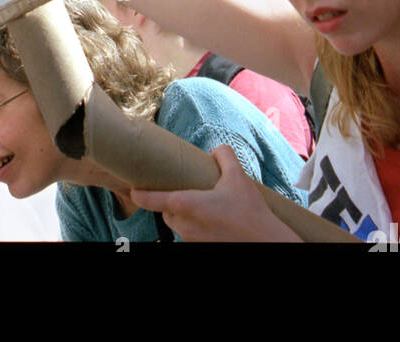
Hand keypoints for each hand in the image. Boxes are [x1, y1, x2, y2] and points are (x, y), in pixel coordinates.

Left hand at [131, 145, 299, 241]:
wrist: (267, 243)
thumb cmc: (249, 212)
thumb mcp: (237, 176)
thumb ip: (224, 156)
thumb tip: (215, 151)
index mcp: (185, 205)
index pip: (152, 200)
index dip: (140, 194)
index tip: (133, 189)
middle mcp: (184, 225)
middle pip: (166, 211)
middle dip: (171, 202)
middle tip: (183, 189)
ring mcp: (192, 240)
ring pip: (178, 224)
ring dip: (184, 214)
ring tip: (201, 203)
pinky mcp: (202, 248)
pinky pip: (191, 234)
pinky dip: (195, 225)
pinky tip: (211, 218)